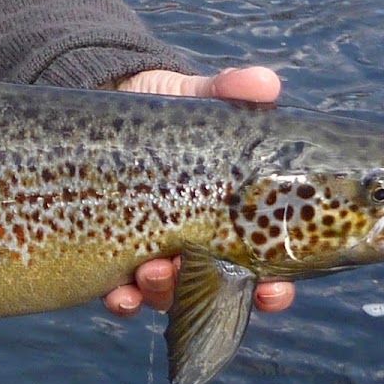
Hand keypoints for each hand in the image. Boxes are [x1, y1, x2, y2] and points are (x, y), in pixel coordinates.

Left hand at [101, 66, 295, 315]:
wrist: (109, 108)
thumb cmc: (168, 111)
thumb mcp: (196, 95)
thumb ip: (228, 90)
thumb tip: (264, 83)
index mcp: (231, 218)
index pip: (265, 266)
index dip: (274, 287)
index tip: (274, 288)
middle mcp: (198, 244)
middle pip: (216, 288)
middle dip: (213, 293)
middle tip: (200, 274)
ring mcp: (157, 255)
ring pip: (167, 295)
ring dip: (162, 293)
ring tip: (153, 272)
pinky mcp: (113, 256)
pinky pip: (121, 294)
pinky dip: (123, 301)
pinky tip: (116, 293)